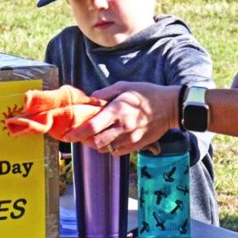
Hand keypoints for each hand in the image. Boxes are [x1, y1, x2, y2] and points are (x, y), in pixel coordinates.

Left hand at [61, 82, 179, 155]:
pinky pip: (117, 152)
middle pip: (96, 142)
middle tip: (80, 135)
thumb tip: (90, 99)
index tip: (67, 136)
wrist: (171, 107)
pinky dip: (110, 147)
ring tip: (96, 136)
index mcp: (118, 110)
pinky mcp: (137, 145)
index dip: (77, 133)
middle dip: (84, 141)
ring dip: (96, 144)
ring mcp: (131, 138)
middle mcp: (123, 126)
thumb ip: (106, 93)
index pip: (92, 126)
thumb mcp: (126, 86)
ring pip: (105, 149)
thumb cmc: (147, 94)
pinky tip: (111, 138)